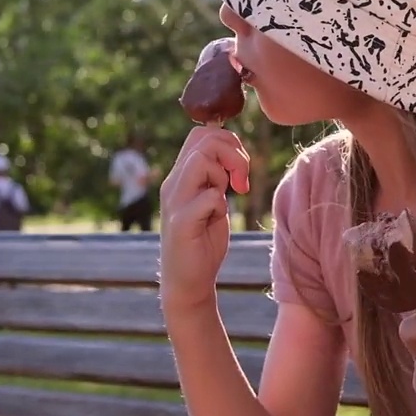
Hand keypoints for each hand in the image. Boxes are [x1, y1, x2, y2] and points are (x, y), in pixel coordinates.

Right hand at [158, 126, 249, 309]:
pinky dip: (220, 204)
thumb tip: (235, 152)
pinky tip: (218, 217)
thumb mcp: (214, 200)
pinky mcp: (181, 224)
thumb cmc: (204, 240)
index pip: (201, 135)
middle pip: (204, 140)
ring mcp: (175, 202)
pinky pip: (207, 197)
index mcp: (181, 176)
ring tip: (228, 195)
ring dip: (224, 175)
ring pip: (201, 161)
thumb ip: (218, 176)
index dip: (228, 142)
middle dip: (234, 153)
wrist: (188, 281)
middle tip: (241, 181)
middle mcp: (174, 184)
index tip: (240, 169)